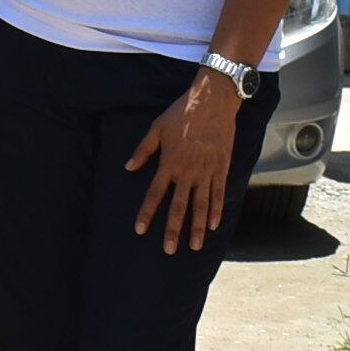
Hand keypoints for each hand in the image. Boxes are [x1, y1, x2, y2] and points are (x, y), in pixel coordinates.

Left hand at [123, 70, 246, 254]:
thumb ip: (143, 150)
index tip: (140, 230)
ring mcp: (207, 171)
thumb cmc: (182, 113)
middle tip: (169, 249)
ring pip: (201, 205)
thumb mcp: (157, 128)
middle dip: (173, 229)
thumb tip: (128, 167)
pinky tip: (213, 226)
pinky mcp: (222, 168)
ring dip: (197, 227)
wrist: (214, 101)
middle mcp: (188, 171)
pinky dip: (216, 210)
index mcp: (169, 162)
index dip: (147, 213)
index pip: (155, 193)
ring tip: (194, 246)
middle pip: (179, 206)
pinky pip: (219, 194)